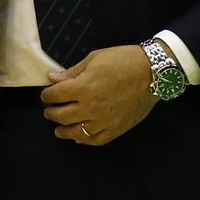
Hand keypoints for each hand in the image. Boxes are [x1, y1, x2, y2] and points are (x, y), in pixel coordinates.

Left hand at [41, 45, 157, 144]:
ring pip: (77, 132)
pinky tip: (79, 139)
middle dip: (52, 113)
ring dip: (64, 131)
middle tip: (49, 111)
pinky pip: (96, 140)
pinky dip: (85, 140)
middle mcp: (91, 107)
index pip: (56, 95)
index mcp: (84, 87)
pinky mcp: (117, 128)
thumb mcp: (94, 59)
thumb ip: (72, 72)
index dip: (47, 95)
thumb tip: (53, 79)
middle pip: (62, 116)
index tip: (46, 94)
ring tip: (58, 130)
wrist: (152, 73)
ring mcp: (104, 121)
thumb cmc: (122, 60)